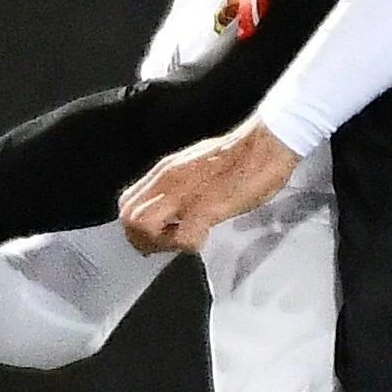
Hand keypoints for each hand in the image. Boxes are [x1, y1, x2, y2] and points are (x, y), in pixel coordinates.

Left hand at [117, 121, 300, 254]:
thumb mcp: (196, 164)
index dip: (134, 226)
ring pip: (144, 227)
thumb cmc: (239, 155)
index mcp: (165, 171)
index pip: (127, 203)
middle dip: (142, 239)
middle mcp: (167, 181)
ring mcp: (184, 195)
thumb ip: (179, 184)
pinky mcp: (205, 208)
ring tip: (182, 241)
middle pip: (128, 217)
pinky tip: (204, 237)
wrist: (264, 145)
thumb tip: (173, 205)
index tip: (154, 235)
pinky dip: (190, 246)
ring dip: (160, 243)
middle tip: (165, 244)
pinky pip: (184, 238)